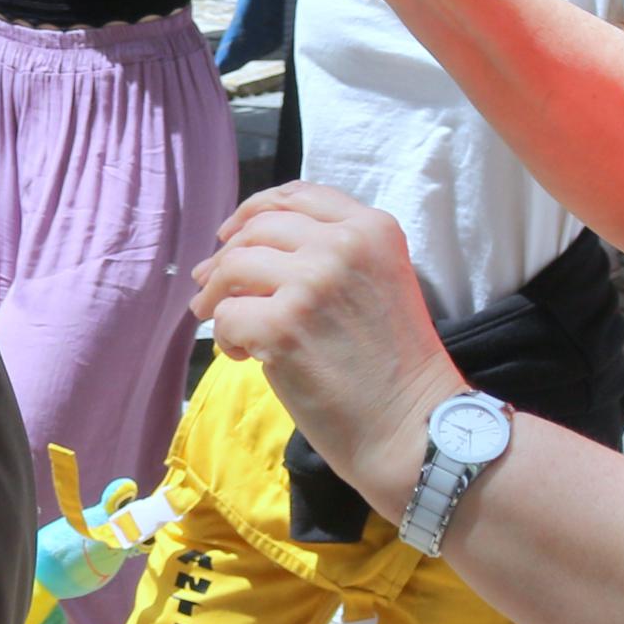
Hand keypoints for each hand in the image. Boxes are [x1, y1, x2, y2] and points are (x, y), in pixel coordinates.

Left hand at [191, 183, 464, 510]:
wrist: (413, 427)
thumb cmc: (395, 366)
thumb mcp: (378, 283)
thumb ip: (329, 256)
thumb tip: (242, 249)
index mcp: (372, 228)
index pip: (298, 196)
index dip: (255, 210)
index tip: (232, 233)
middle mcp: (343, 244)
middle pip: (259, 228)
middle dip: (226, 256)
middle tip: (210, 287)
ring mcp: (312, 282)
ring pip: (234, 266)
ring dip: (218, 296)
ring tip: (224, 324)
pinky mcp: (284, 325)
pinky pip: (228, 316)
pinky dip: (226, 337)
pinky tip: (244, 356)